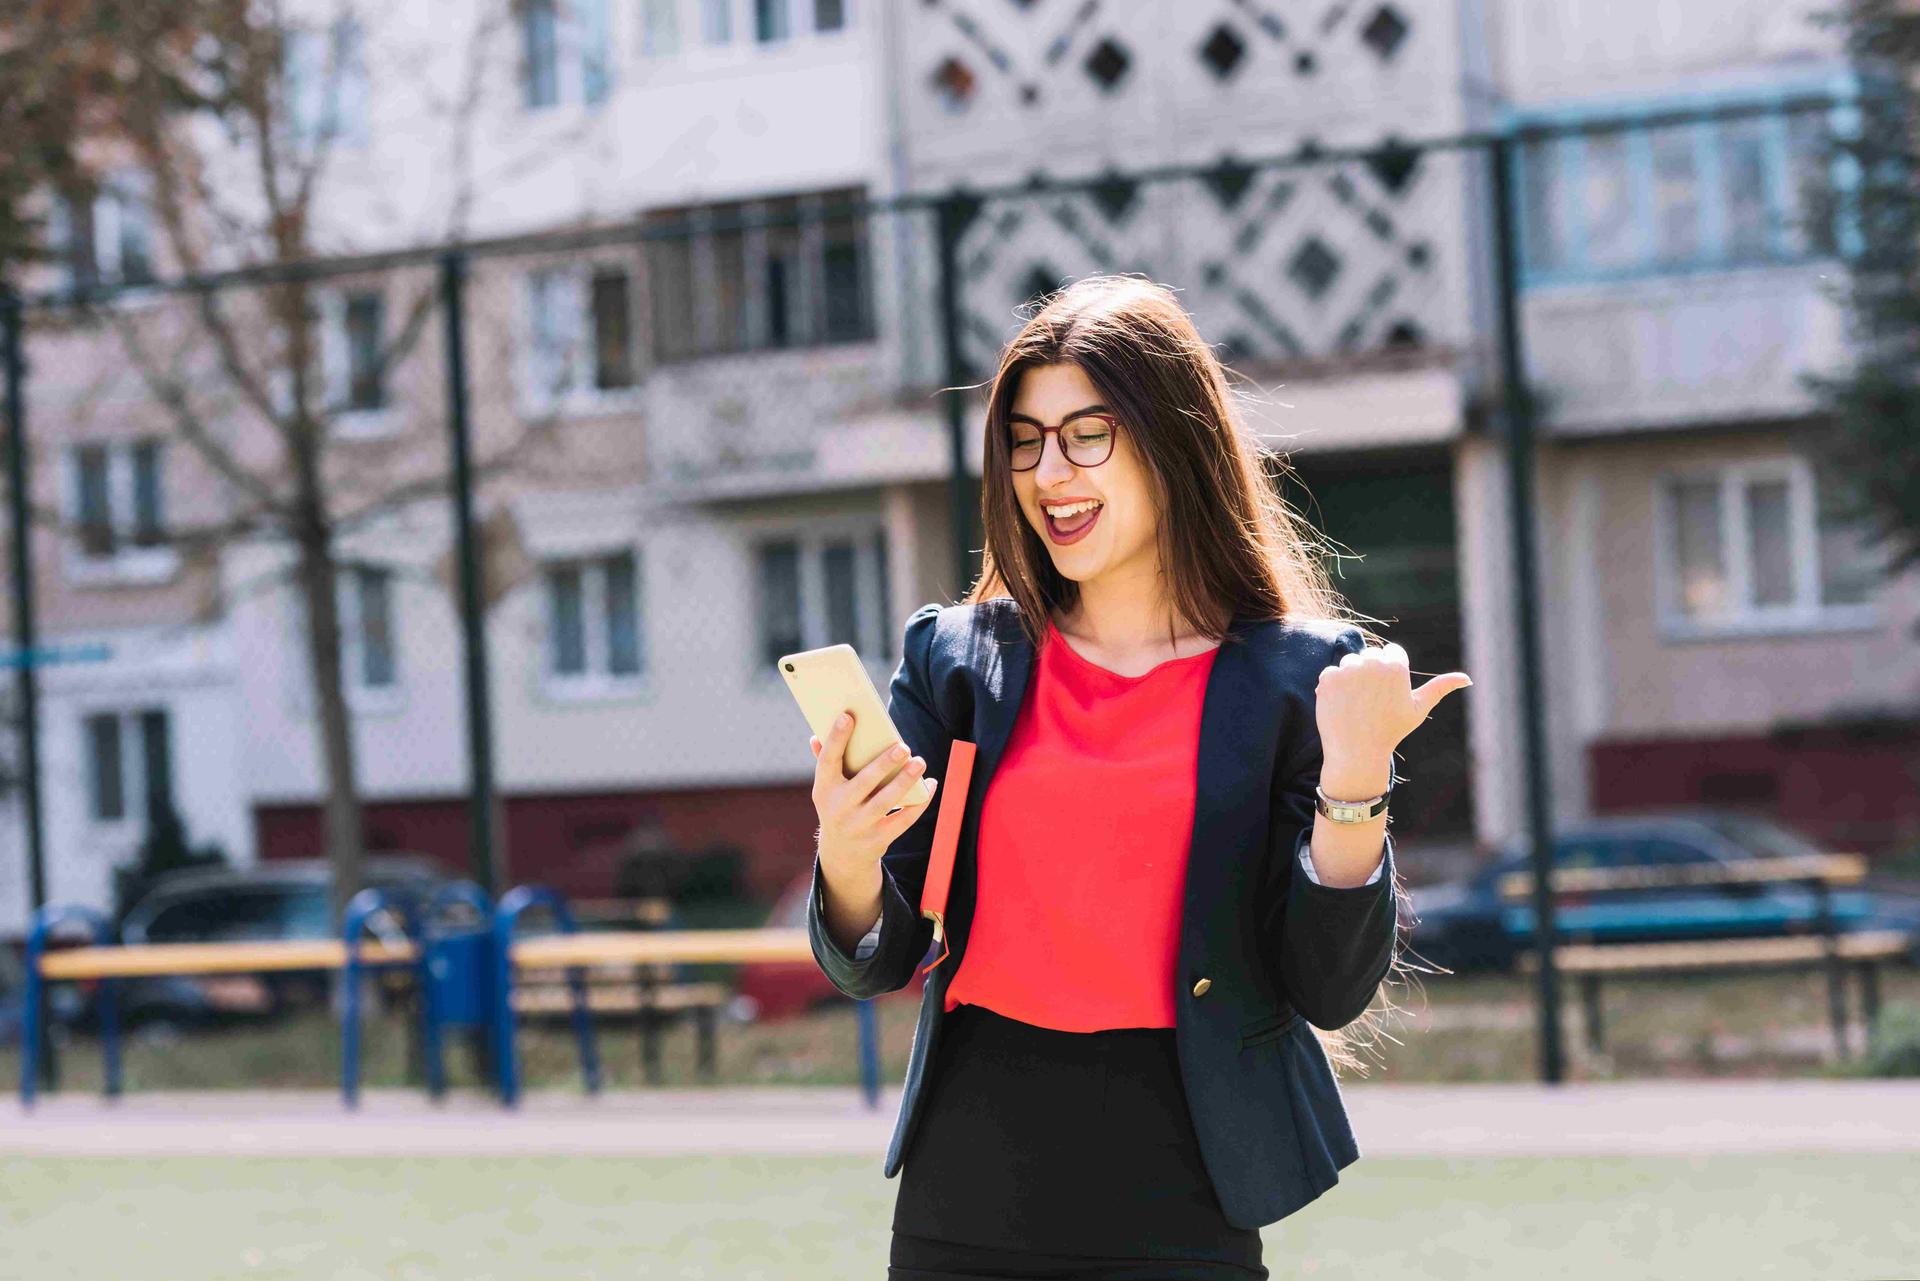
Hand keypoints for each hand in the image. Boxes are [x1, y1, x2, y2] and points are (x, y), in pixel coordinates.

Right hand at [809, 710, 938, 869]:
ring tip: (920, 762)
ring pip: (886, 802)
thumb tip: (816, 736)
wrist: (843, 854)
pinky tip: (930, 785)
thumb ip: (825, 761)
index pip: (827, 760)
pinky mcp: (878, 839)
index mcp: (824, 789)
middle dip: (884, 764)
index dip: (836, 738)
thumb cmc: (838, 807)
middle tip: (903, 746)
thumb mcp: (827, 788)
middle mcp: (839, 808)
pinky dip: (920, 803)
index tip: (848, 715)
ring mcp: (858, 825)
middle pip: (863, 782)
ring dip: (905, 781)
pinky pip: (903, 820)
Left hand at [1315, 640, 1470, 777]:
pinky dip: (1334, 687)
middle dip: (1371, 673)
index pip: (1392, 652)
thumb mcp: (1418, 708)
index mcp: (1396, 666)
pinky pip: (1331, 673)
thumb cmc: (1392, 731)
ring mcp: (1348, 670)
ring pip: (1350, 662)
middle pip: (1370, 655)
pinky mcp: (1328, 679)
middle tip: (1372, 702)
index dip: (1391, 673)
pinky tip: (1342, 705)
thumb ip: (1440, 688)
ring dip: (1351, 678)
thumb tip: (1467, 678)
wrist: (1357, 753)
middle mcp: (1372, 663)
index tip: (1388, 693)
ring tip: (1358, 704)